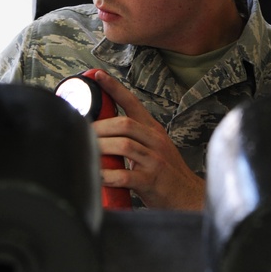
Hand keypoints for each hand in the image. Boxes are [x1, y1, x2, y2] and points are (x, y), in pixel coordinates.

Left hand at [89, 69, 204, 209]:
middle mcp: (155, 141)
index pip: (133, 103)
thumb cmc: (166, 172)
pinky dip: (108, 176)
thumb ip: (134, 137)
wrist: (188, 196)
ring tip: (86, 151)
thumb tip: (102, 130)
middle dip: (100, 126)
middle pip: (124, 124)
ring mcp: (154, 160)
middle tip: (83, 130)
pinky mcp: (151, 181)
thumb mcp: (155, 147)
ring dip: (101, 147)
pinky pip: (126, 175)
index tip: (98, 75)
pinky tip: (98, 176)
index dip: (115, 88)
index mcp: (153, 130)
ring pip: (124, 146)